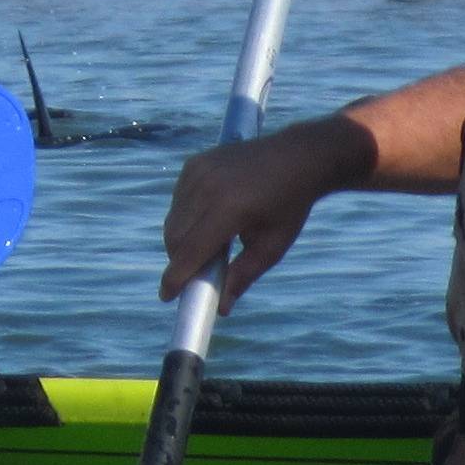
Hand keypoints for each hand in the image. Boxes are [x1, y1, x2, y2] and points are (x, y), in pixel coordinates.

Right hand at [160, 118, 350, 306]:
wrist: (298, 157)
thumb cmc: (289, 205)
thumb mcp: (273, 246)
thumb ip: (244, 276)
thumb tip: (222, 308)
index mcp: (229, 208)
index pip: (191, 250)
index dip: (176, 277)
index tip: (167, 296)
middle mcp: (207, 187)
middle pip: (175, 238)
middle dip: (179, 262)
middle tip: (197, 275)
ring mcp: (197, 172)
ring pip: (173, 220)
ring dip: (182, 241)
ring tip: (211, 245)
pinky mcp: (193, 164)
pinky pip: (178, 201)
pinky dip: (185, 218)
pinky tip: (209, 220)